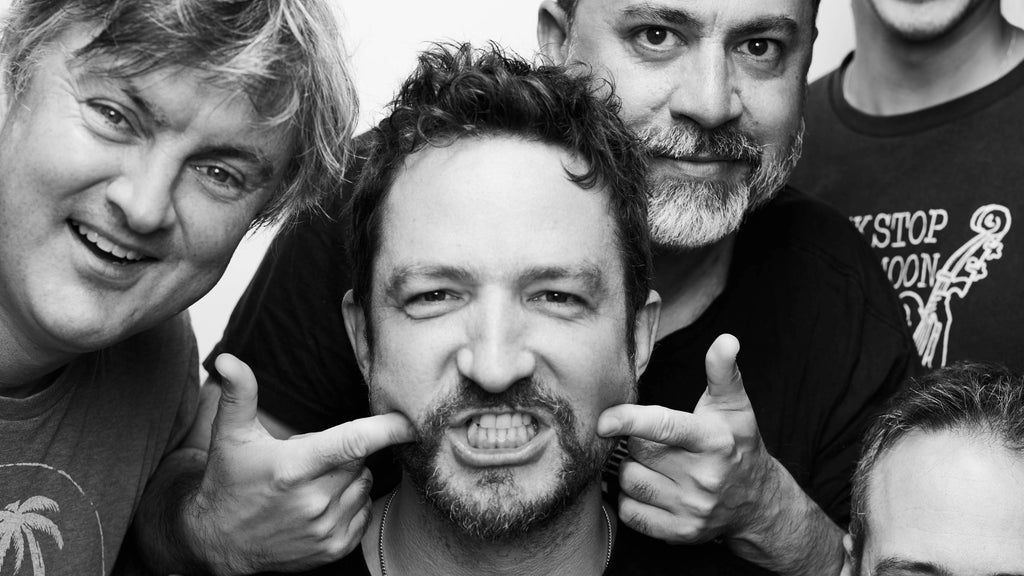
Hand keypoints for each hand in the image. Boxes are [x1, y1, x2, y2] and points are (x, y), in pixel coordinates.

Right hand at [188, 354, 414, 574]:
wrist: (220, 542)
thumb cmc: (229, 482)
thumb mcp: (230, 436)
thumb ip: (239, 393)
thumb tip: (228, 358)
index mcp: (293, 468)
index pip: (354, 442)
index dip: (389, 428)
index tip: (414, 419)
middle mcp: (314, 501)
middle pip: (360, 459)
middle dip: (345, 450)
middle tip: (312, 457)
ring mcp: (326, 528)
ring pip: (364, 483)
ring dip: (349, 476)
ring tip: (312, 481)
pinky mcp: (334, 548)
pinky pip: (364, 510)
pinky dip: (351, 502)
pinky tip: (322, 502)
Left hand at [598, 334, 774, 544]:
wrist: (757, 502)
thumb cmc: (738, 445)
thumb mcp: (735, 406)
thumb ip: (723, 372)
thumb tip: (726, 340)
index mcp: (713, 441)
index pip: (663, 427)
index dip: (628, 420)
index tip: (603, 419)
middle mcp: (703, 477)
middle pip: (638, 452)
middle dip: (635, 441)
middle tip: (648, 439)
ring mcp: (691, 508)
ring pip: (630, 481)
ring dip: (630, 469)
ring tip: (650, 463)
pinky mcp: (679, 533)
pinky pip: (631, 512)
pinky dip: (630, 498)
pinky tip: (648, 487)